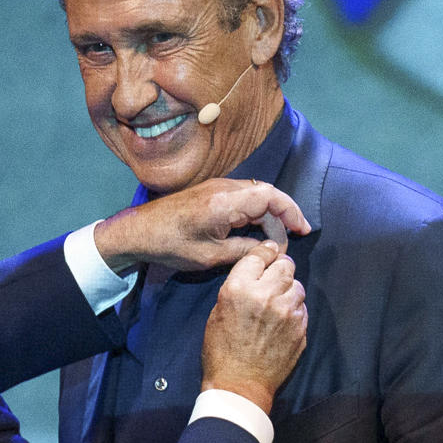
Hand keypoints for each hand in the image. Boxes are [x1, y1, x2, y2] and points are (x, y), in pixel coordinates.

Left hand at [94, 178, 308, 273]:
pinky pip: (243, 196)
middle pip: (267, 193)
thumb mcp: (211, 256)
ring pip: (256, 194)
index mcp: (225, 202)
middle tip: (294, 237)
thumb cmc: (171, 244)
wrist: (139, 230)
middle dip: (284, 214)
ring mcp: (217, 187)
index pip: (271, 197)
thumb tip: (272, 250)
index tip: (303, 229)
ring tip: (277, 238)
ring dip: (270, 214)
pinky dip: (256, 211)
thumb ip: (245, 251)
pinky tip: (258, 229)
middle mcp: (224, 187)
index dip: (291, 211)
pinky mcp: (211, 191)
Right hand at [200, 247, 306, 412]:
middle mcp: (267, 295)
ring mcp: (287, 312)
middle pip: (285, 265)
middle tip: (273, 279)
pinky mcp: (300, 328)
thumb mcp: (218, 312)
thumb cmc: (221, 351)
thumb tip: (256, 272)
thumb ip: (239, 286)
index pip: (260, 254)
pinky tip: (282, 322)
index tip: (268, 254)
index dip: (265, 253)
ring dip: (289, 291)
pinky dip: (294, 311)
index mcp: (240, 288)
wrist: (239, 385)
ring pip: (297, 286)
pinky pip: (302, 308)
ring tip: (277, 305)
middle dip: (280, 269)